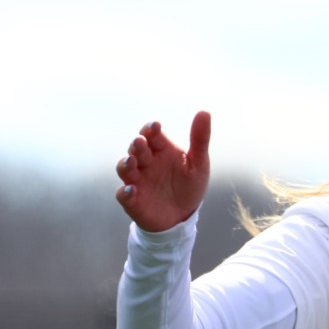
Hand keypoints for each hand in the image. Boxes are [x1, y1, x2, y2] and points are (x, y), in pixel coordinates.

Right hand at [115, 112, 212, 232]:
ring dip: (126, 164)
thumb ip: (200, 139)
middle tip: (141, 142)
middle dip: (137, 145)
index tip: (155, 126)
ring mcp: (137, 180)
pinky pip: (124, 195)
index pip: (152, 135)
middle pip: (136, 149)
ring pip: (124, 168)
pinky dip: (125, 192)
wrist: (183, 217)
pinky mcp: (132, 200)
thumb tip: (204, 111)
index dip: (151, 130)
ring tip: (132, 162)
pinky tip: (131, 190)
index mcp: (160, 150)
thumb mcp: (199, 164)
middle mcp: (145, 163)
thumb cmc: (189, 186)